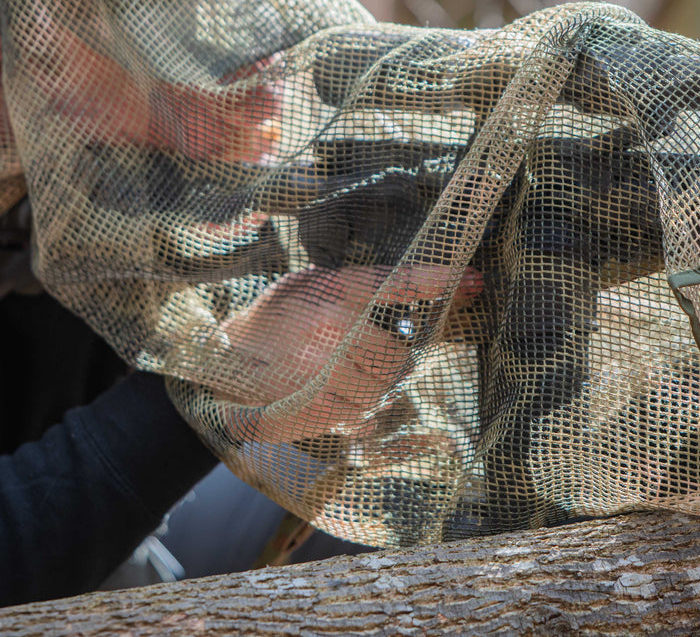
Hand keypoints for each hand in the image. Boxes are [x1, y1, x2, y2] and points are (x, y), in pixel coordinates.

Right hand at [216, 265, 480, 442]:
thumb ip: (362, 285)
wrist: (224, 357)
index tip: (475, 281)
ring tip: (350, 378)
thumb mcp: (315, 283)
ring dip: (377, 388)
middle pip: (398, 353)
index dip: (439, 280)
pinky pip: (362, 418)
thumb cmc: (277, 315)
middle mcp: (333, 329)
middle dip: (395, 359)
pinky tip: (339, 400)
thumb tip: (423, 287)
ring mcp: (324, 372)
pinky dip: (359, 413)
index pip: (398, 282)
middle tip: (374, 356)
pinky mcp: (315, 409)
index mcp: (333, 291)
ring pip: (383, 389)